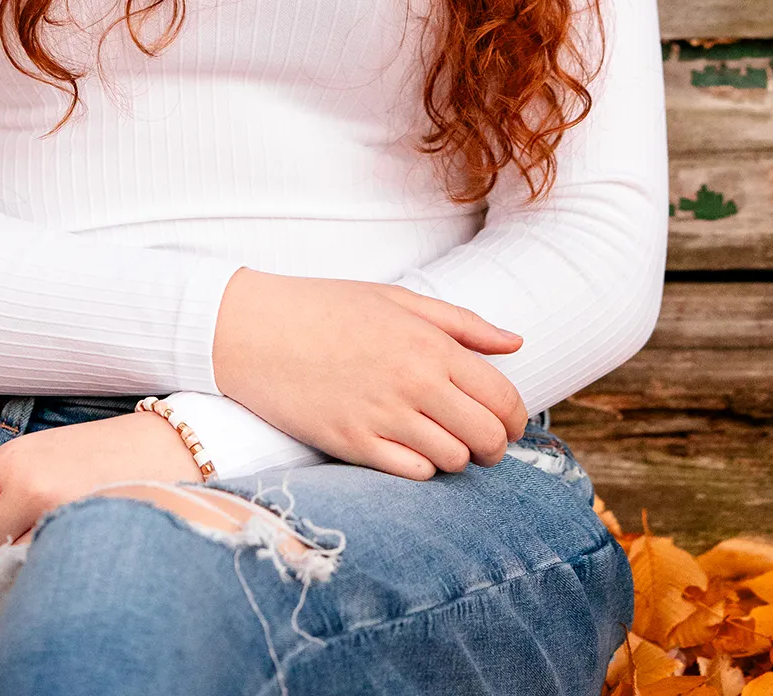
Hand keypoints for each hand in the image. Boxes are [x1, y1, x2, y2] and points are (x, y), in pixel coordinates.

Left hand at [0, 410, 199, 568]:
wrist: (165, 453)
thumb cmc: (88, 455)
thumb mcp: (26, 457)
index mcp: (11, 461)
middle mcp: (27, 488)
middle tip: (16, 529)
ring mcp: (55, 519)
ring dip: (6, 564)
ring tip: (40, 537)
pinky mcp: (79, 544)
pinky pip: (29, 579)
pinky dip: (34, 573)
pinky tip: (58, 552)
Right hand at [213, 271, 528, 479]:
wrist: (255, 328)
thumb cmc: (327, 307)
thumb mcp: (397, 299)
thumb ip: (462, 323)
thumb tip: (517, 343)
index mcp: (429, 343)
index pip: (502, 396)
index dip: (515, 417)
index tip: (507, 422)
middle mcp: (413, 381)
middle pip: (487, 436)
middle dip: (495, 445)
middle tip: (482, 441)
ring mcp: (382, 415)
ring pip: (454, 460)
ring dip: (456, 456)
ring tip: (439, 438)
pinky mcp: (352, 444)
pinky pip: (413, 473)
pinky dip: (421, 467)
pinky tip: (407, 448)